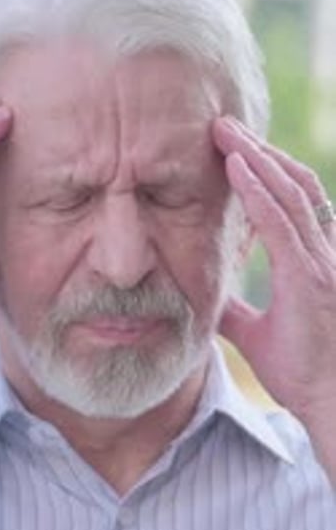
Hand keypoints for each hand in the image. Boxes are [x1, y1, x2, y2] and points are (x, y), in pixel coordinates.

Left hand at [212, 116, 335, 426]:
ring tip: (224, 132)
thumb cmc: (304, 374)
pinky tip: (235, 167)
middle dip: (260, 151)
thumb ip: (235, 312)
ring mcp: (322, 263)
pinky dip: (259, 192)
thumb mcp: (256, 336)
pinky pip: (283, 223)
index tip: (232, 148)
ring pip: (290, 193)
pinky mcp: (312, 278)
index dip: (266, 170)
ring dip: (256, 158)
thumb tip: (206, 302)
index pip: (291, 202)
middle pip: (294, 185)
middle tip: (223, 124)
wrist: (331, 405)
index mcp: (312, 263)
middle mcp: (323, 254)